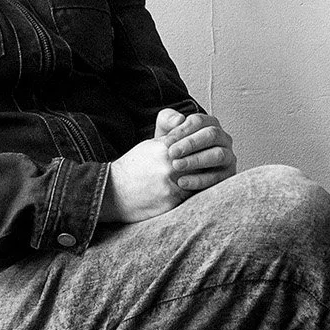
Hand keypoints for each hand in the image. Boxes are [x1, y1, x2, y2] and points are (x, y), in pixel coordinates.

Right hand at [98, 110, 234, 223]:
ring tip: (212, 177)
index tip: (211, 148)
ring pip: (200, 180)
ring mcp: (171, 185)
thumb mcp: (151, 145)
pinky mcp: (171, 203)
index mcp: (166, 148)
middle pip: (201, 162)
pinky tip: (199, 192)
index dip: (204, 147)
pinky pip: (192, 197)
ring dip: (206, 179)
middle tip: (217, 164)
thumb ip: (172, 136)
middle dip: (209, 163)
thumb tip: (188, 127)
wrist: (112, 192)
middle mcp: (170, 166)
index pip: (195, 144)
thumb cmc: (133, 167)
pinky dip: (197, 193)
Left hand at [160, 108, 236, 194]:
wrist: (174, 172)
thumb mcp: (166, 131)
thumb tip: (179, 119)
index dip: (182, 131)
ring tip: (177, 165)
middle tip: (172, 153)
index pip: (199, 122)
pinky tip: (182, 182)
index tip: (167, 142)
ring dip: (196, 160)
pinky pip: (218, 178)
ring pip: (218, 155)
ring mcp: (228, 157)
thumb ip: (167, 119)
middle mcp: (223, 138)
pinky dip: (199, 181)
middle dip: (190, 144)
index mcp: (209, 124)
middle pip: (211, 135)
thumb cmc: (173, 148)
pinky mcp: (228, 175)